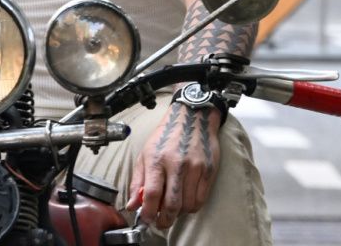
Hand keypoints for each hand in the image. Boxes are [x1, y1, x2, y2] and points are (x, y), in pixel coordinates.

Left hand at [125, 105, 221, 229]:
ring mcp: (195, 168)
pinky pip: (201, 199)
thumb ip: (138, 181)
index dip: (148, 213)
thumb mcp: (145, 154)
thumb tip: (132, 205)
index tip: (146, 220)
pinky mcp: (209, 170)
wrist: (192, 118)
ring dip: (179, 214)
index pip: (152, 194)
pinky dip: (192, 207)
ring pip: (188, 205)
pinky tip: (185, 202)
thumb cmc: (165, 136)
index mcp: (157, 159)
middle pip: (172, 204)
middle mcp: (177, 164)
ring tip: (172, 209)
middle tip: (160, 223)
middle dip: (165, 220)